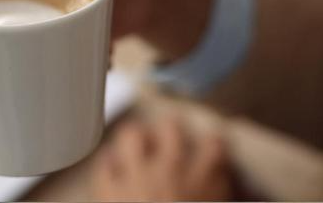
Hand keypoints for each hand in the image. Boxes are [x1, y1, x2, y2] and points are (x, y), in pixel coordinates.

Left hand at [91, 116, 234, 202]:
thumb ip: (216, 192)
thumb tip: (219, 178)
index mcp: (198, 180)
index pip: (213, 146)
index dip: (212, 144)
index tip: (209, 148)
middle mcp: (168, 171)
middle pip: (170, 129)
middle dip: (168, 132)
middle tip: (166, 142)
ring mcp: (136, 178)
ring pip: (132, 135)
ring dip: (134, 139)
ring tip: (134, 148)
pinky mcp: (108, 192)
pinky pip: (103, 165)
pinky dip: (106, 165)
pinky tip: (110, 170)